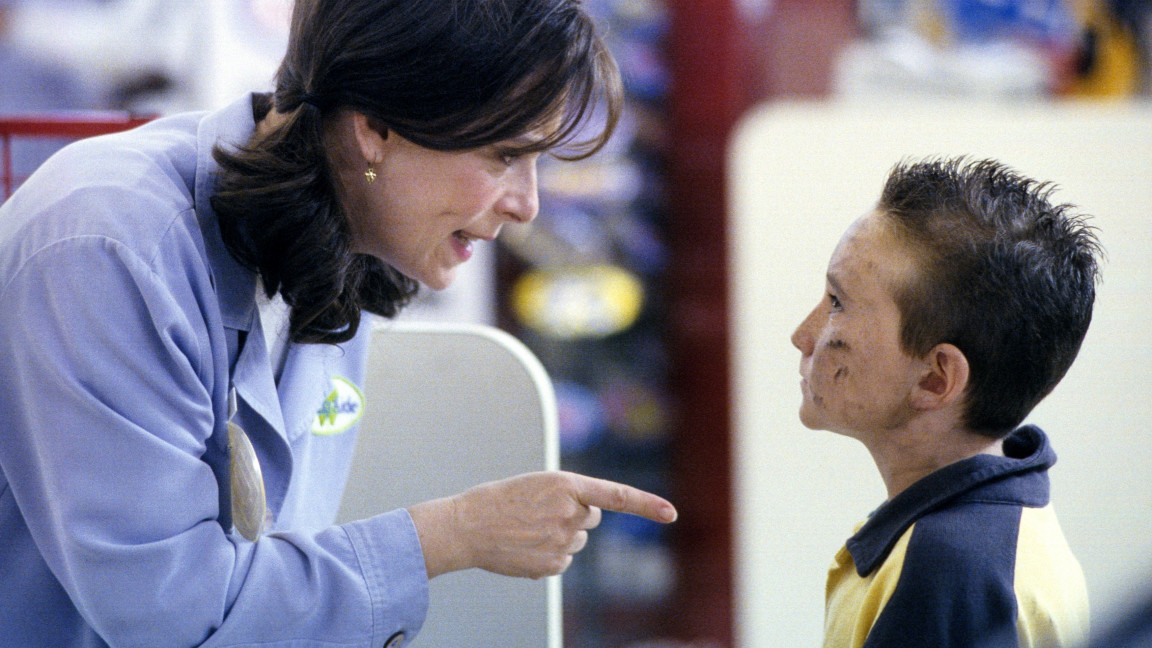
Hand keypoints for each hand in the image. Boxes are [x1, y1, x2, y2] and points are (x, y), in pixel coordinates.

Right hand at [407, 471, 676, 578]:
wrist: (466, 527)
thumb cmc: (498, 501)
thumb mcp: (537, 484)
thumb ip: (568, 496)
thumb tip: (587, 521)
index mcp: (565, 485)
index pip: (617, 496)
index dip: (646, 505)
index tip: (671, 513)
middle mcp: (569, 513)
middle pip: (591, 517)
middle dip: (576, 515)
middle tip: (543, 511)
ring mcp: (561, 542)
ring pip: (577, 540)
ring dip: (560, 535)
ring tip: (527, 529)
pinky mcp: (552, 565)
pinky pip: (563, 560)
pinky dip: (548, 556)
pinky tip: (525, 547)